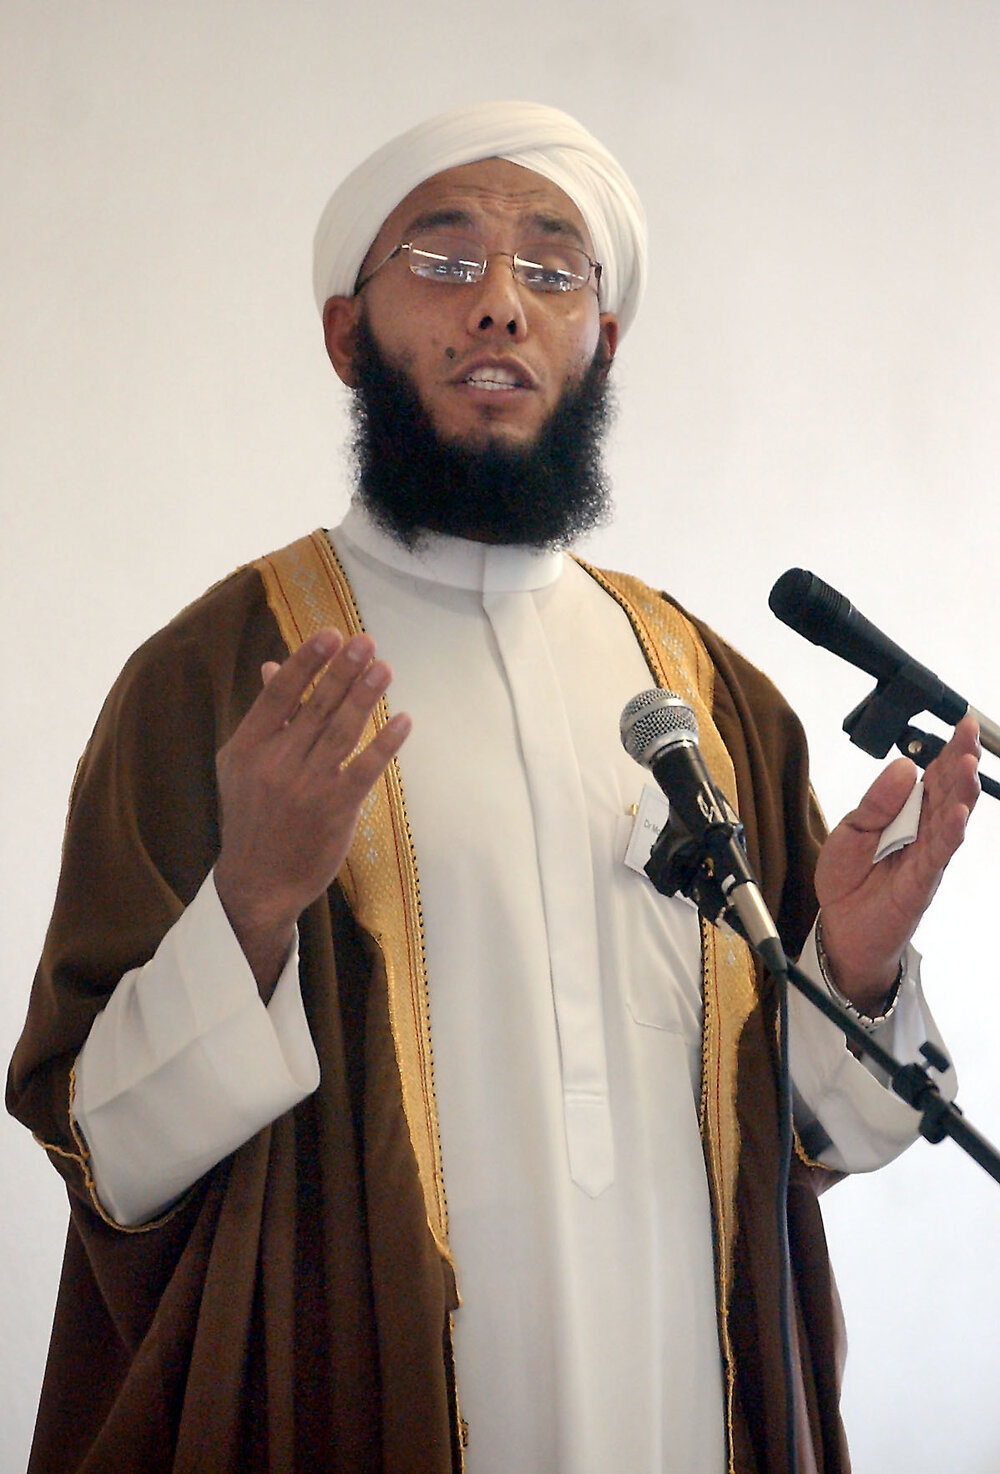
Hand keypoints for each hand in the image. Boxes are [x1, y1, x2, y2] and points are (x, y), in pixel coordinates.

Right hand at [213, 628, 410, 994]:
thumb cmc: (252, 816)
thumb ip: (265, 717)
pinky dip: (385, 743)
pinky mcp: (334, 811)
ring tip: (384, 668)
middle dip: (343, 671)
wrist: (257, 884)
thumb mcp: (243, 765)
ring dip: (365, 697)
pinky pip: (364, 769)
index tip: (331, 635)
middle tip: (366, 641)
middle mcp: (274, 764)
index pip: (279, 694)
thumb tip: (273, 666)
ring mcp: (305, 788)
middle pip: (314, 707)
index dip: (307, 662)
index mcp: (247, 748)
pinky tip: (402, 720)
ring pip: (340, 732)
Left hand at [814, 715, 980, 1010]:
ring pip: (950, 819)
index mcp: (907, 815)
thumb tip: (903, 766)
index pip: (934, 777)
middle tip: (969, 733)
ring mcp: (927, 857)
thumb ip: (876, 802)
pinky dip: (950, 834)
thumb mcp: (851, 831)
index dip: (950, 751)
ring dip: (961, 792)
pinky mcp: (921, 882)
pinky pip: (939, 855)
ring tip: (968, 765)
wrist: (840, 929)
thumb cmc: (848, 880)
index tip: (963, 724)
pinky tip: (958, 814)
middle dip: (961, 761)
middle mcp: (924, 832)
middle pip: (949, 792)